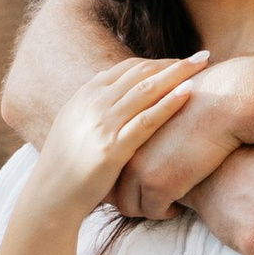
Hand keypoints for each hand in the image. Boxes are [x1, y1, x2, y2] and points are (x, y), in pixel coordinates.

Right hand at [28, 52, 203, 225]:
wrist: (50, 197)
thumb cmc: (67, 167)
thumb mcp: (75, 126)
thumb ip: (96, 108)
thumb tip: (120, 97)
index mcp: (85, 95)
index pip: (128, 68)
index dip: (158, 62)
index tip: (180, 63)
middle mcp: (93, 103)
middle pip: (142, 73)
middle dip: (174, 63)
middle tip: (202, 57)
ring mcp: (103, 124)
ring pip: (147, 89)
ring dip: (178, 74)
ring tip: (203, 65)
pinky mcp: (113, 148)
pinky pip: (147, 120)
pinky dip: (169, 103)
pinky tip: (189, 93)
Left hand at [108, 54, 253, 219]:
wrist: (220, 105)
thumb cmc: (198, 107)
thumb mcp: (161, 116)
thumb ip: (147, 134)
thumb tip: (149, 152)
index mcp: (121, 134)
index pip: (110, 170)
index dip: (120, 183)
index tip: (136, 187)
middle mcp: (124, 154)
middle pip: (114, 192)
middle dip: (131, 200)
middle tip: (150, 200)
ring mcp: (138, 171)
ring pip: (130, 206)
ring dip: (148, 208)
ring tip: (167, 202)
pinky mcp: (158, 186)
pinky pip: (154, 212)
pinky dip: (167, 211)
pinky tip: (180, 203)